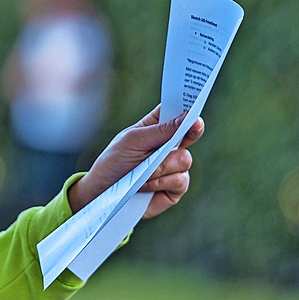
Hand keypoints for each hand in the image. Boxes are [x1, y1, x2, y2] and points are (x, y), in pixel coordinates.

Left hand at [66, 105, 203, 219]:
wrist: (104, 193)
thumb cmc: (115, 161)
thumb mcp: (133, 140)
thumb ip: (160, 130)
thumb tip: (187, 117)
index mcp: (157, 127)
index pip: (177, 112)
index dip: (187, 108)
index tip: (194, 106)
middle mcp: (169, 145)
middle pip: (191, 133)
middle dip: (191, 130)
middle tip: (194, 125)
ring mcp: (174, 166)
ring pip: (185, 159)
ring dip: (162, 166)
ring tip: (143, 171)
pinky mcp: (174, 187)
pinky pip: (180, 180)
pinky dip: (161, 182)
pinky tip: (145, 184)